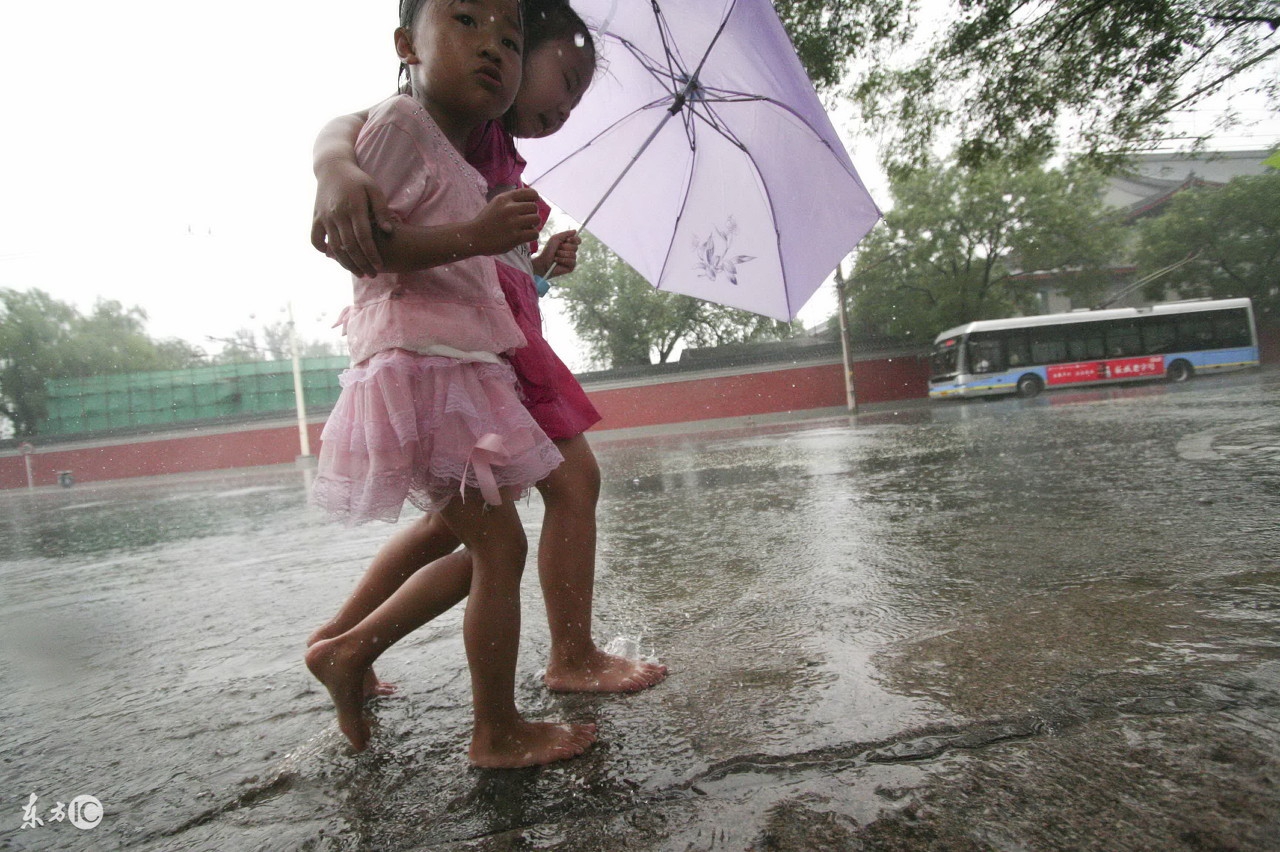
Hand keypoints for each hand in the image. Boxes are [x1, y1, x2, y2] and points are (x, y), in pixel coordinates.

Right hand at [311, 160, 393, 276]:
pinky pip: (316, 239)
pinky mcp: (315, 217)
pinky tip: (335, 257)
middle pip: (349, 246)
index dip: (371, 254)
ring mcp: (324, 217)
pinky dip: (323, 250)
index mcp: (354, 207)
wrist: (332, 168)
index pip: (363, 238)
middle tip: (372, 275)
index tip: (379, 267)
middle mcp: (337, 214)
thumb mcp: (374, 189)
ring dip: (346, 263)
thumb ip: (381, 210)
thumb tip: (389, 231)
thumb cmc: (358, 180)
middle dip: (361, 264)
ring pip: (334, 247)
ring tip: (358, 272)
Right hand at [469, 188, 542, 255]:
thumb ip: (511, 200)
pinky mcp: (515, 237)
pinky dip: (532, 236)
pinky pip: (534, 234)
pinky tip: (524, 236)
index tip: (531, 205)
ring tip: (525, 228)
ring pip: (536, 219)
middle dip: (532, 214)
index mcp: (505, 198)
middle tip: (526, 220)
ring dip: (533, 225)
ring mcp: (513, 223)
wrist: (474, 236)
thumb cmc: (486, 221)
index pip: (530, 193)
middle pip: (534, 207)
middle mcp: (510, 208)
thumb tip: (532, 201)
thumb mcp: (496, 203)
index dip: (534, 199)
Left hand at [534, 230, 580, 277]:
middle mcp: (572, 251)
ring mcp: (572, 259)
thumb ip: (565, 234)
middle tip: (557, 249)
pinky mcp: (571, 267)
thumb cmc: (548, 250)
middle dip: (564, 247)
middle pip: (575, 247)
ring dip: (562, 254)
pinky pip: (572, 261)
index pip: (578, 240)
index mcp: (569, 244)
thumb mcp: (555, 239)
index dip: (574, 239)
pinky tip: (557, 261)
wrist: (543, 261)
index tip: (567, 240)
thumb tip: (575, 230)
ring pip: (573, 254)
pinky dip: (563, 260)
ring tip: (555, 256)